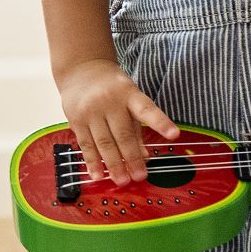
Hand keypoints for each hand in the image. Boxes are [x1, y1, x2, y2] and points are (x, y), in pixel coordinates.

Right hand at [56, 57, 176, 187]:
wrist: (81, 70)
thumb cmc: (112, 88)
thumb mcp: (129, 98)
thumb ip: (137, 126)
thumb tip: (144, 156)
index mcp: (129, 94)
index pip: (147, 110)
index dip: (161, 123)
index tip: (174, 135)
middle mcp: (109, 102)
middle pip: (122, 134)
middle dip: (131, 158)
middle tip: (140, 176)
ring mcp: (91, 111)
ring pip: (103, 142)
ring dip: (113, 164)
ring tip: (121, 180)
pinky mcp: (76, 119)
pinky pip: (85, 143)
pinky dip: (92, 161)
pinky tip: (98, 174)